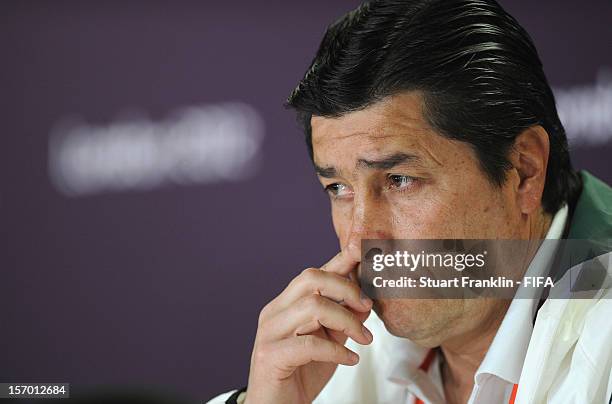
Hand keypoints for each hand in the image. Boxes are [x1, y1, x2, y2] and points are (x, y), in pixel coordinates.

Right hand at [243, 251, 372, 403]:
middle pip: (311, 279)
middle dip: (346, 288)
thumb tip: (365, 300)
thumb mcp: (328, 341)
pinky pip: (310, 344)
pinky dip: (337, 350)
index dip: (340, 260)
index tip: (362, 253)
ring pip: (312, 307)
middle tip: (367, 307)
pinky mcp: (270, 355)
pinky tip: (350, 358)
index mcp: (286, 304)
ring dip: (347, 321)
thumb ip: (342, 319)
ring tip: (364, 339)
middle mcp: (275, 312)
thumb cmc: (299, 376)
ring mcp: (269, 332)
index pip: (314, 273)